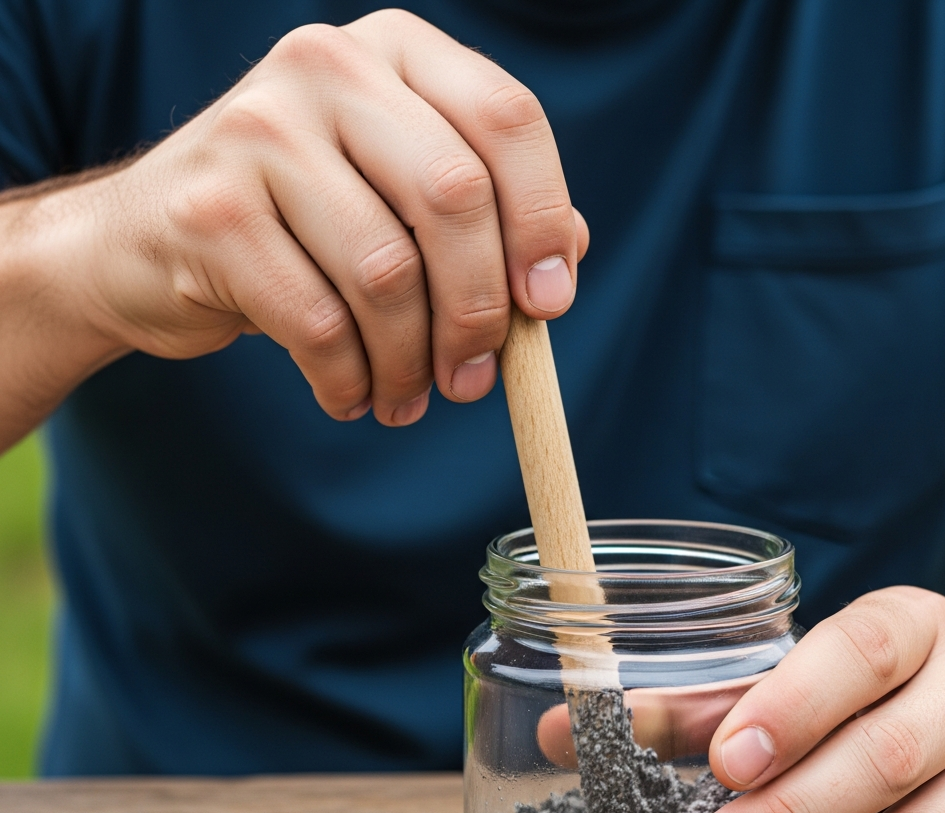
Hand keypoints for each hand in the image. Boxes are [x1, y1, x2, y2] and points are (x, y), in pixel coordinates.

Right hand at [8, 10, 585, 432]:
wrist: (149, 241)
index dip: (542, 220)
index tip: (549, 306)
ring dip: (410, 362)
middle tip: (474, 379)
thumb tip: (566, 258)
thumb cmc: (300, 226)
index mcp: (393, 54)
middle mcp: (327, 68)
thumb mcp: (396, 198)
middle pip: (454, 196)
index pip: (505, 119)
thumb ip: (486, 215)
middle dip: (479, 311)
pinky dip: (348, 379)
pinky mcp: (210, 208)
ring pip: (386, 272)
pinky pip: (318, 322)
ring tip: (405, 397)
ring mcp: (258, 129)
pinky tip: (350, 394)